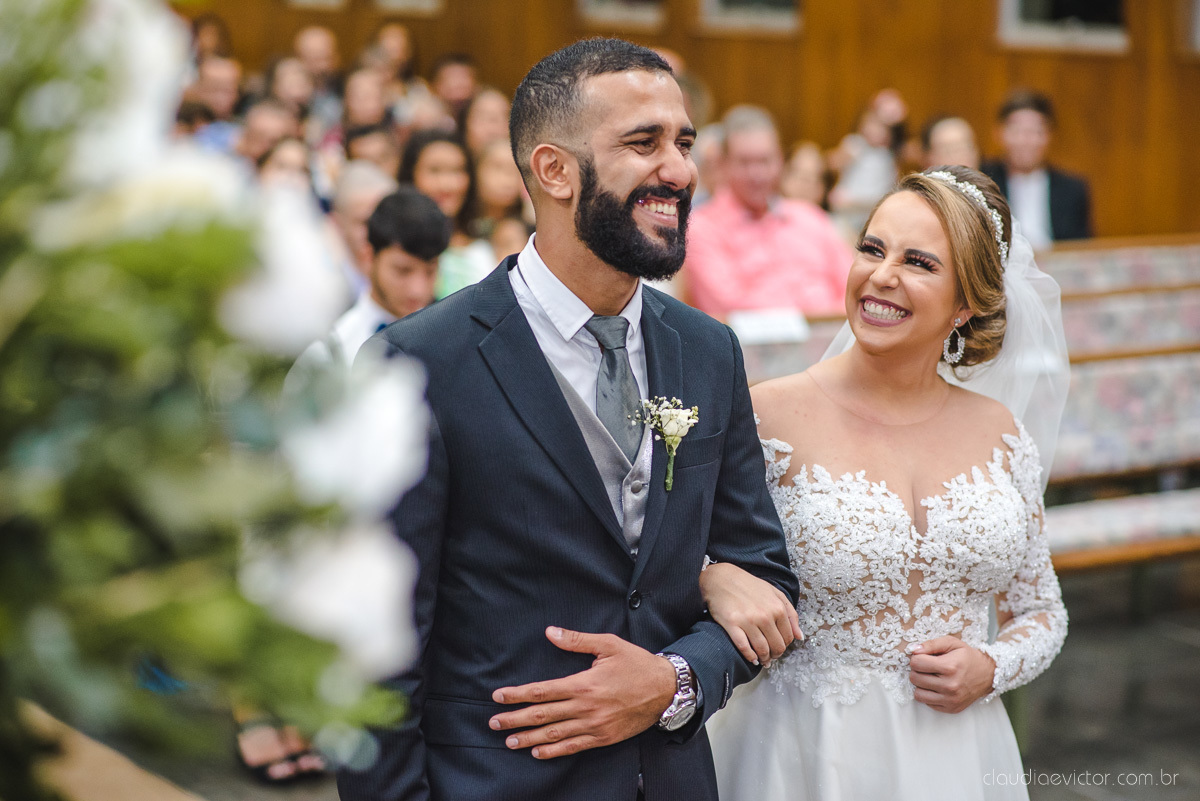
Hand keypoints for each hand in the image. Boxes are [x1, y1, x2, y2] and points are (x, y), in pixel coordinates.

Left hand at [488, 627, 676, 758]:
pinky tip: (538, 752)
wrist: (665, 689)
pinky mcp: (604, 737)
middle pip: (543, 715)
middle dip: (516, 719)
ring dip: (529, 738)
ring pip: (555, 734)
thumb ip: (576, 640)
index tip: (498, 697)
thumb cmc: (636, 664)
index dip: (518, 695)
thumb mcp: (608, 644)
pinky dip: (554, 751)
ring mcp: (595, 725)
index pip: (542, 692)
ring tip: (509, 741)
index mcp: (584, 684)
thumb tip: (549, 632)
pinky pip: (574, 746)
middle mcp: (586, 708)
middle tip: (494, 723)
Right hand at [699, 562, 801, 666]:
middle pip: (776, 646)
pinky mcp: (732, 625)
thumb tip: (800, 636)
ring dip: (764, 659)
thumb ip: (790, 614)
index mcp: (777, 608)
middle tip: (771, 656)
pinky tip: (751, 658)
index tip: (778, 647)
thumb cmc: (748, 585)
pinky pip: (744, 647)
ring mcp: (748, 621)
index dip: (784, 646)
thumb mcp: (774, 593)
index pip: (788, 637)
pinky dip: (750, 656)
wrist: (721, 578)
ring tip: (762, 660)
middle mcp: (765, 615)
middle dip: (775, 655)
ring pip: (762, 649)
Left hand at [908, 636, 995, 713]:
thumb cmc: (967, 657)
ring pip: (918, 693)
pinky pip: (926, 703)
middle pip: (914, 678)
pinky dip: (929, 694)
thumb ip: (931, 644)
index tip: (924, 657)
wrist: (988, 675)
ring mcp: (950, 699)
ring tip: (931, 678)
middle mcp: (950, 686)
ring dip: (921, 684)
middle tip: (928, 667)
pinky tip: (938, 687)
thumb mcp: (952, 643)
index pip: (916, 663)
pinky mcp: (951, 708)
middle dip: (917, 671)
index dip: (917, 658)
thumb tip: (913, 649)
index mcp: (949, 667)